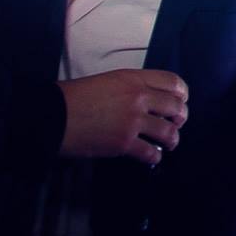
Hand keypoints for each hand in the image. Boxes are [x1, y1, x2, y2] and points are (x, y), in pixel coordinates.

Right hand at [57, 68, 188, 163]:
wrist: (53, 115)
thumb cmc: (74, 97)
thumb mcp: (107, 81)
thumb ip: (131, 87)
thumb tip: (148, 100)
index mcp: (133, 79)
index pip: (172, 82)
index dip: (182, 94)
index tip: (180, 102)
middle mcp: (138, 97)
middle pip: (176, 107)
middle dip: (180, 118)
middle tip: (175, 124)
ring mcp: (132, 121)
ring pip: (169, 132)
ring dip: (172, 140)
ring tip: (168, 143)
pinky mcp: (124, 143)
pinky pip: (151, 153)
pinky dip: (154, 157)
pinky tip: (151, 156)